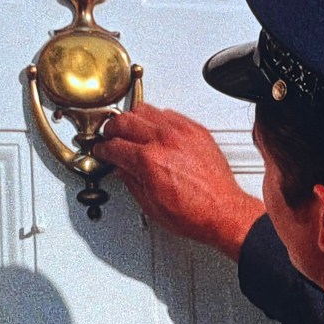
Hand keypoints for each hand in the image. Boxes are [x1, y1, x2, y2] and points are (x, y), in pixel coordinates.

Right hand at [94, 103, 264, 261]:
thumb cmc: (193, 213)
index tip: (101, 151)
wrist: (222, 212)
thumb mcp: (150, 204)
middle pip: (124, 120)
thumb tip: (121, 168)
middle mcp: (164, 140)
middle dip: (111, 129)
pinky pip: (169, 113)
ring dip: (132, 119)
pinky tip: (154, 130)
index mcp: (148, 161)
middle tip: (109, 137)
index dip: (102, 149)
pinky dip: (156, 119)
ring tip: (129, 130)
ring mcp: (181, 132)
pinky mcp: (196, 130)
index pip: (113, 146)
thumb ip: (131, 181)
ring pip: (145, 109)